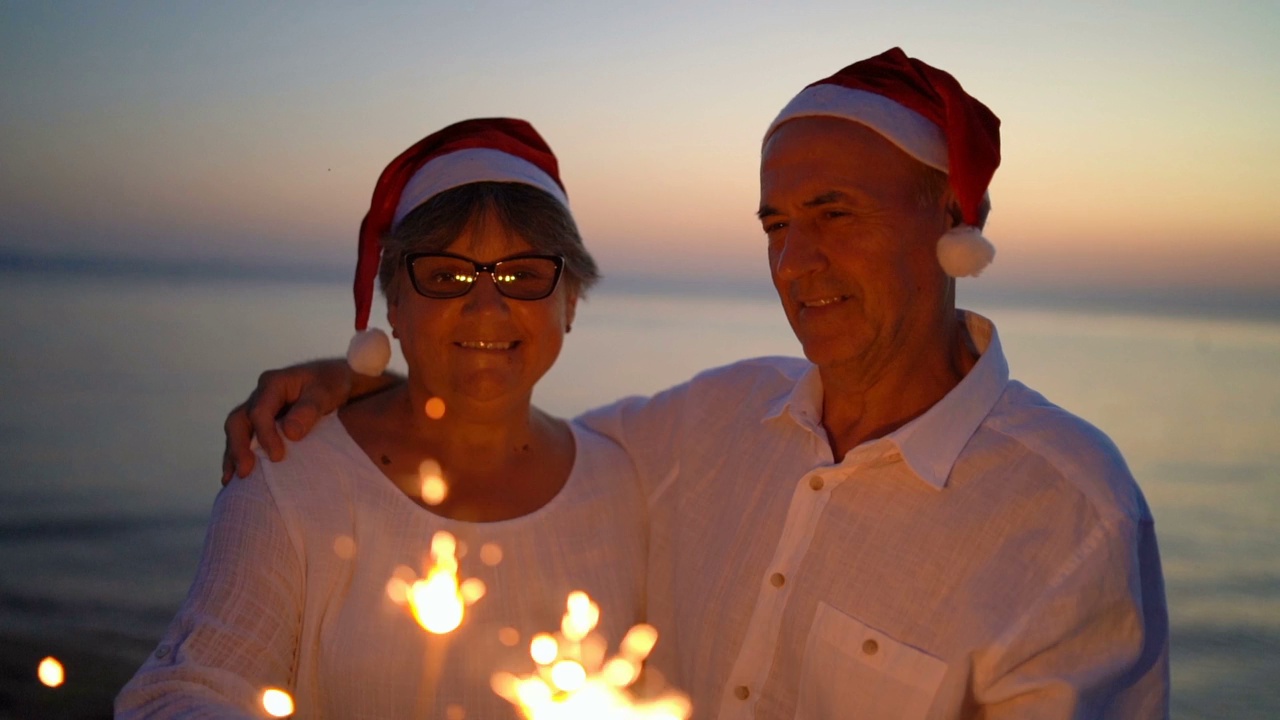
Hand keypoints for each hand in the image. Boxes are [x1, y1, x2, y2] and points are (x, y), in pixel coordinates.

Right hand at [221, 359, 355, 484]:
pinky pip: (244, 438)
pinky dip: (237, 456)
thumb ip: (309, 410)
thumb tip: (290, 433)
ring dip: (233, 455)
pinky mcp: (260, 422)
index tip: (277, 457)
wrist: (334, 380)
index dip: (266, 436)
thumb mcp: (325, 393)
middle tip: (244, 472)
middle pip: (239, 421)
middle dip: (238, 447)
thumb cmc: (331, 384)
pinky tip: (234, 477)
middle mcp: (260, 395)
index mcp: (274, 383)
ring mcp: (257, 408)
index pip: (260, 411)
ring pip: (237, 431)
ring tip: (232, 480)